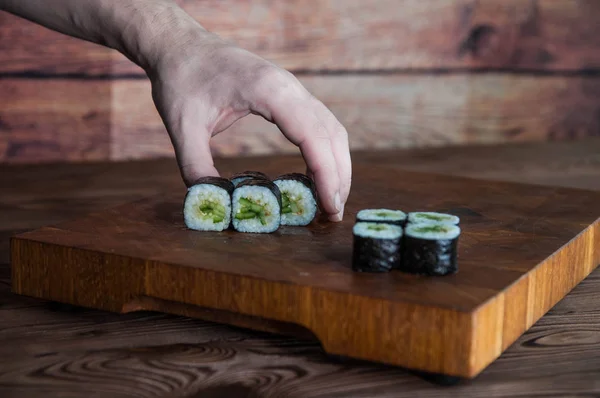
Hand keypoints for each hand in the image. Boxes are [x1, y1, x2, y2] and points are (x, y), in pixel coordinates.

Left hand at [147, 27, 350, 221]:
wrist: (180, 44)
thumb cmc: (181, 78)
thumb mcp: (182, 126)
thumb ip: (196, 167)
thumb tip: (214, 202)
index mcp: (268, 90)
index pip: (312, 136)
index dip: (326, 174)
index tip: (329, 206)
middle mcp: (290, 86)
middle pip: (331, 134)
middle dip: (338, 176)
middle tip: (332, 214)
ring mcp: (292, 88)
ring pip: (332, 128)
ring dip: (337, 164)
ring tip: (331, 199)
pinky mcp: (288, 94)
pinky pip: (319, 123)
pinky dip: (326, 151)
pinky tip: (319, 174)